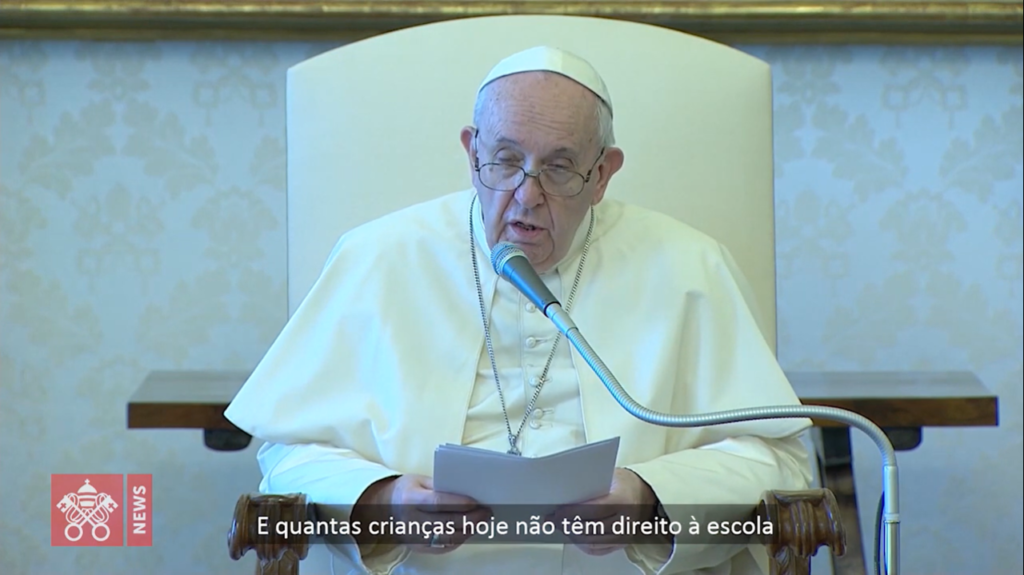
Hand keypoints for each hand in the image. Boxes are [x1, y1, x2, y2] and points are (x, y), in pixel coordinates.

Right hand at [353, 474, 491, 554]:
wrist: (383, 508)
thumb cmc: (406, 490)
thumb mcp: (419, 480)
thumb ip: (440, 486)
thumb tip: (467, 492)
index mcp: (410, 499)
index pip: (437, 502)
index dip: (458, 503)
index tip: (476, 502)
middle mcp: (410, 520)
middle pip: (445, 523)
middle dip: (470, 518)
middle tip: (486, 513)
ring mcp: (413, 537)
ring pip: (446, 538)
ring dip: (468, 531)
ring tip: (481, 522)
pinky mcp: (417, 547)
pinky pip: (442, 548)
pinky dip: (459, 540)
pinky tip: (469, 532)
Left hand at [548, 468, 658, 555]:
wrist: (645, 494)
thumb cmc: (624, 483)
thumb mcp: (609, 475)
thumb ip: (590, 484)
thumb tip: (562, 494)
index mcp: (623, 499)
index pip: (593, 510)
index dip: (571, 513)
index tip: (556, 512)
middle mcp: (625, 520)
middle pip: (590, 529)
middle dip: (567, 525)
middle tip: (552, 520)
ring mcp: (624, 535)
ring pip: (592, 542)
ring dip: (572, 535)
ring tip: (559, 526)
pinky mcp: (622, 544)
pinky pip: (598, 550)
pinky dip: (582, 544)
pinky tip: (572, 535)